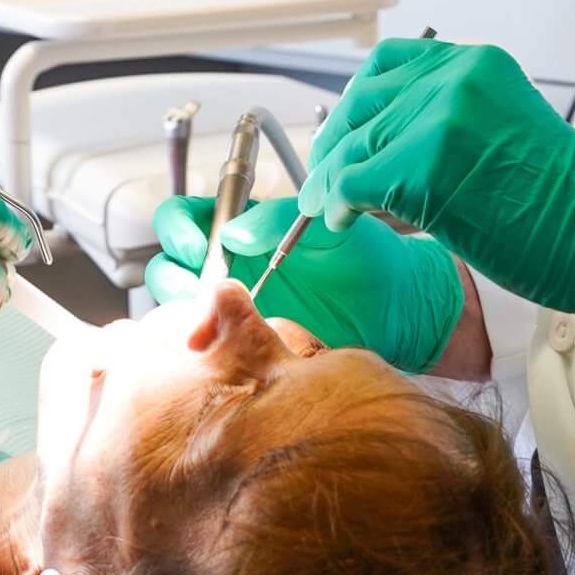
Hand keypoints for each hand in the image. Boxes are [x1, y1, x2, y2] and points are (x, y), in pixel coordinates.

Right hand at [146, 194, 463, 371]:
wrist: (402, 313)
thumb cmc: (370, 261)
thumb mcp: (326, 229)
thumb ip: (278, 221)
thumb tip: (235, 232)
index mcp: (246, 233)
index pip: (189, 220)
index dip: (181, 230)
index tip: (199, 245)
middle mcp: (233, 270)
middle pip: (171, 265)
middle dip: (172, 274)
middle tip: (202, 288)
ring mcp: (238, 314)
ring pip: (180, 311)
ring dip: (182, 315)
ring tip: (210, 325)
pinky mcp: (250, 351)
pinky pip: (210, 351)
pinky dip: (204, 351)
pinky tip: (223, 353)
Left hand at [299, 39, 574, 339]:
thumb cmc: (562, 200)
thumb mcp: (501, 128)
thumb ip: (443, 122)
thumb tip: (374, 152)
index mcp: (475, 63)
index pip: (387, 65)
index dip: (356, 102)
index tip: (343, 132)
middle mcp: (454, 79)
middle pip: (363, 107)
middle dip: (335, 146)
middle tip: (321, 179)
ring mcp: (437, 120)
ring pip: (352, 147)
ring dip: (331, 182)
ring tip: (325, 207)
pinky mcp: (423, 168)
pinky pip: (353, 184)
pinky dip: (337, 205)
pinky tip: (340, 221)